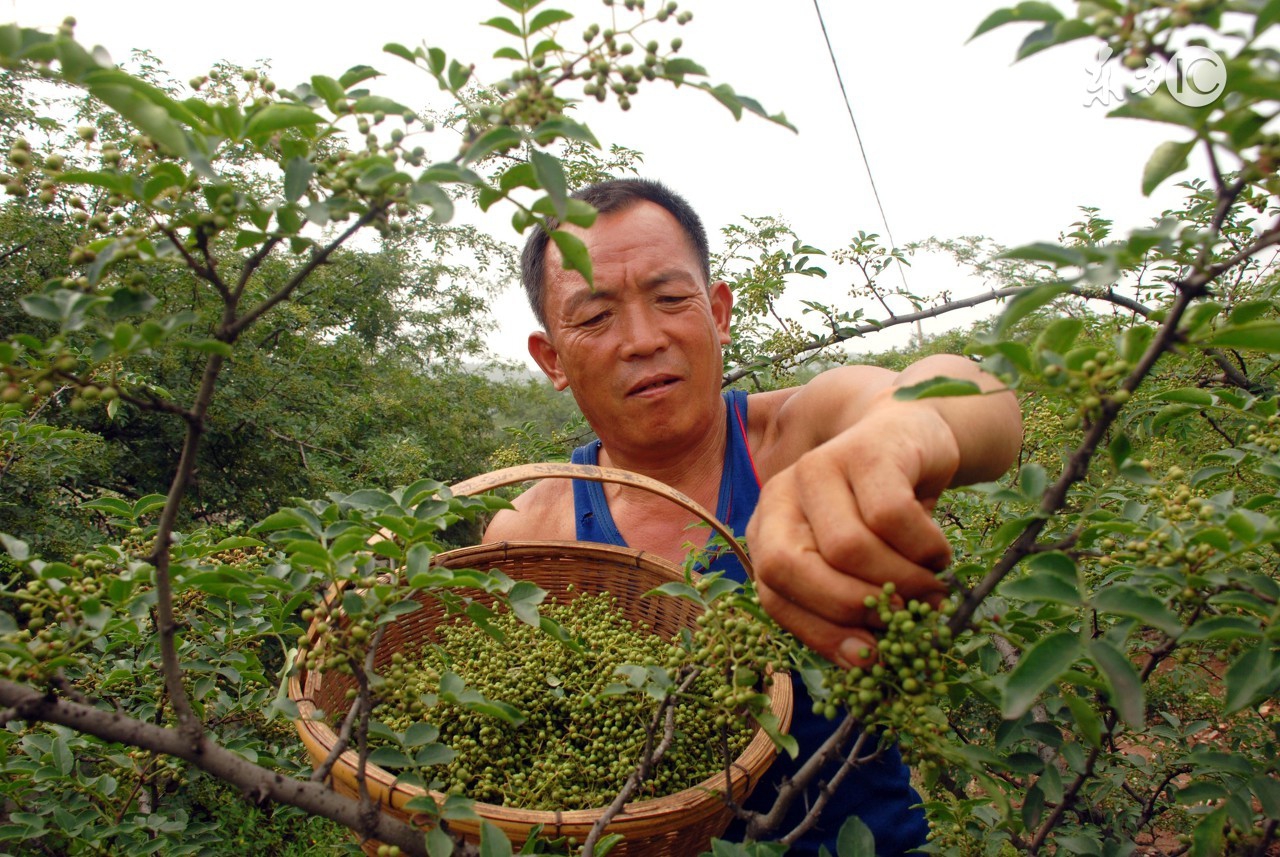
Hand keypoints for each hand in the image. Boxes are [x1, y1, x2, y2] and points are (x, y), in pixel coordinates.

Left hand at [747, 404, 957, 666]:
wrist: (911, 432)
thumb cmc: (881, 510)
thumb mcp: (853, 560)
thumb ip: (846, 604)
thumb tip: (867, 662)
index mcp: (767, 530)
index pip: (772, 594)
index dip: (820, 633)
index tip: (869, 658)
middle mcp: (780, 495)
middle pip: (791, 568)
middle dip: (850, 608)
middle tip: (902, 619)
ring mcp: (818, 467)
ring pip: (847, 548)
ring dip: (899, 582)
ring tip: (929, 587)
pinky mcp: (865, 450)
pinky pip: (892, 517)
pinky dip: (924, 549)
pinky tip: (938, 554)